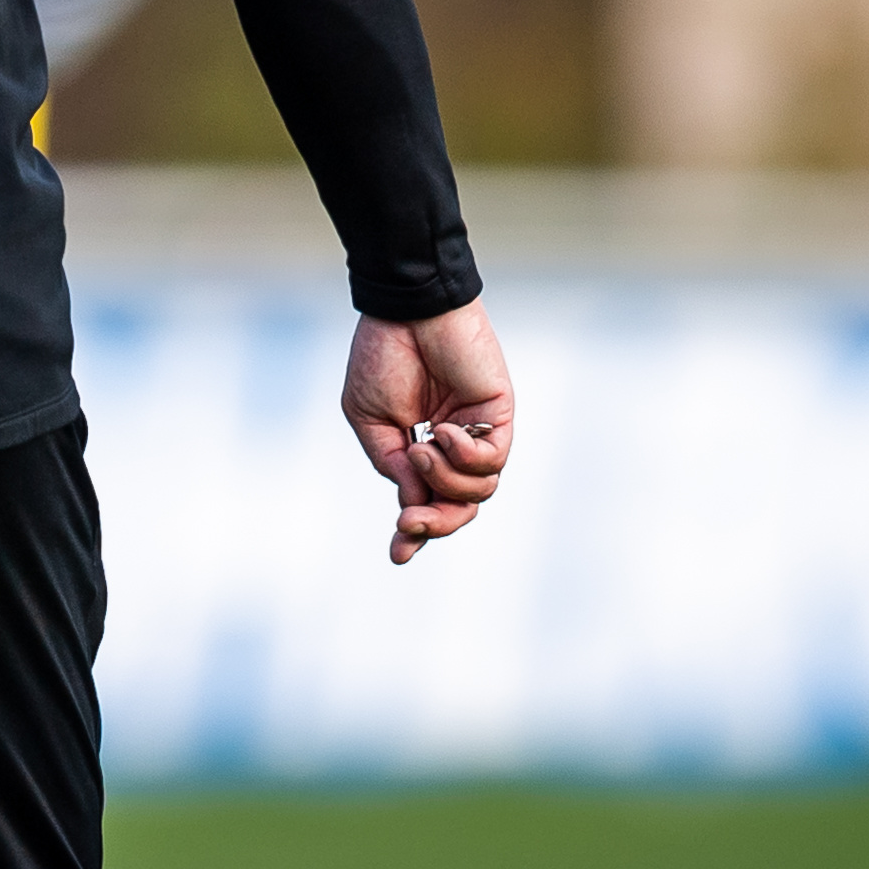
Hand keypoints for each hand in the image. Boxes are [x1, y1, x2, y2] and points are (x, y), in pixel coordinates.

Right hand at [341, 299, 516, 564]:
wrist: (405, 312)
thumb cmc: (382, 357)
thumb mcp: (369, 418)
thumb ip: (392, 462)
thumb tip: (415, 502)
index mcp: (420, 449)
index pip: (425, 501)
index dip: (414, 532)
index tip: (398, 555)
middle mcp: (453, 448)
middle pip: (459, 508)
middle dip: (435, 523)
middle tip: (410, 522)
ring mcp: (478, 434)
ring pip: (478, 492)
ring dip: (443, 479)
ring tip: (421, 445)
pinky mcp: (498, 417)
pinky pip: (492, 460)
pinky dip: (465, 455)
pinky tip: (443, 429)